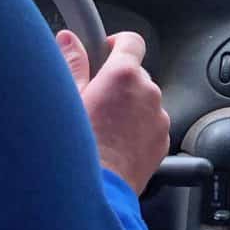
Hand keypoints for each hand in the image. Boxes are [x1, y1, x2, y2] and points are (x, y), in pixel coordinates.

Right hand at [57, 29, 170, 194]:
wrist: (96, 189)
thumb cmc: (76, 146)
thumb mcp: (67, 99)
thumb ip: (71, 63)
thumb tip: (69, 39)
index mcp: (123, 75)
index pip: (131, 41)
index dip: (117, 43)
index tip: (106, 51)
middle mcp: (147, 92)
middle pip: (136, 74)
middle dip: (118, 82)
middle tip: (95, 99)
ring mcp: (158, 117)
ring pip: (144, 101)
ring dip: (129, 106)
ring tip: (104, 127)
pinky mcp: (162, 140)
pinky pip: (151, 124)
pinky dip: (138, 128)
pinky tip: (115, 143)